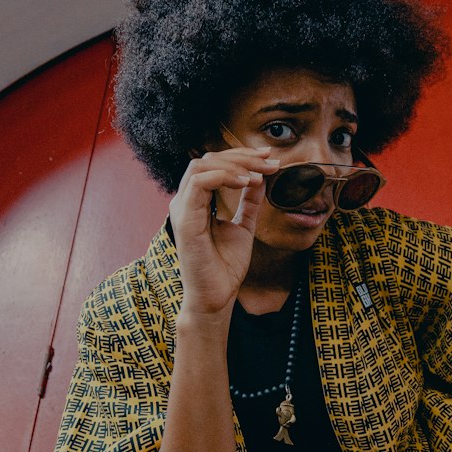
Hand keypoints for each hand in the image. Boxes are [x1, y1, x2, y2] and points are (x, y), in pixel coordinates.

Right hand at [167, 146, 278, 316]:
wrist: (217, 295)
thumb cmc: (226, 266)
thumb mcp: (244, 226)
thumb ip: (249, 202)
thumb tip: (261, 179)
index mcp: (196, 201)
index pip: (214, 165)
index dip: (242, 157)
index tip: (269, 160)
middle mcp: (185, 201)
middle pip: (208, 159)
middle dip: (242, 156)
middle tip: (269, 161)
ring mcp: (182, 208)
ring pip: (202, 165)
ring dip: (234, 164)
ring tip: (259, 174)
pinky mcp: (184, 219)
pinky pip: (198, 183)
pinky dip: (225, 176)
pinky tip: (247, 183)